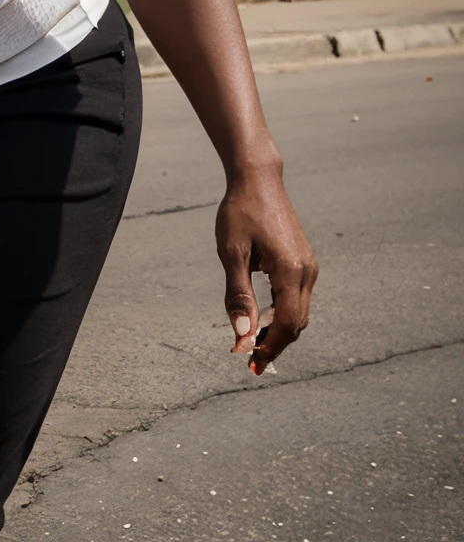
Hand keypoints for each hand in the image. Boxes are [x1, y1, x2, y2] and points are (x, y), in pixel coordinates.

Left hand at [216, 166, 317, 374]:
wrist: (257, 179)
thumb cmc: (240, 211)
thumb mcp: (232, 252)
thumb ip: (237, 294)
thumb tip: (241, 334)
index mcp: (292, 271)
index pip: (287, 323)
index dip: (269, 346)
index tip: (248, 362)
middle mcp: (307, 271)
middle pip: (296, 322)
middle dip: (274, 343)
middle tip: (249, 360)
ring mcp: (308, 266)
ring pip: (298, 311)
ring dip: (277, 329)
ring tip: (251, 342)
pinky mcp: (303, 261)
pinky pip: (296, 296)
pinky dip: (281, 312)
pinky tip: (260, 317)